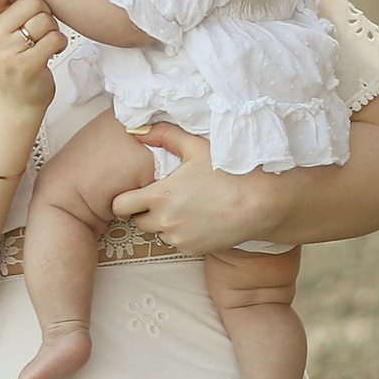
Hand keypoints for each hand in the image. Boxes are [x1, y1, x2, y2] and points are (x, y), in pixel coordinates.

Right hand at [0, 0, 64, 114]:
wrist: (17, 99)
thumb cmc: (16, 53)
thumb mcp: (5, 20)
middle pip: (32, 2)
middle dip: (45, 12)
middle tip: (38, 28)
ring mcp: (6, 52)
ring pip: (45, 21)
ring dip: (53, 30)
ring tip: (43, 43)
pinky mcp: (25, 66)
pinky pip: (55, 39)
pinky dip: (60, 45)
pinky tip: (52, 53)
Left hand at [109, 123, 237, 256]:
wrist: (258, 204)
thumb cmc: (228, 172)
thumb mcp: (196, 147)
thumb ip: (164, 135)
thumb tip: (138, 130)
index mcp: (159, 196)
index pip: (119, 206)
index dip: (124, 199)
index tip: (135, 192)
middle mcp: (164, 221)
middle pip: (136, 221)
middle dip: (143, 211)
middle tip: (161, 197)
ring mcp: (178, 238)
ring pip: (157, 233)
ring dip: (163, 223)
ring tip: (184, 206)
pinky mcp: (192, 249)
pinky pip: (176, 243)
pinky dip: (181, 233)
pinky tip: (198, 218)